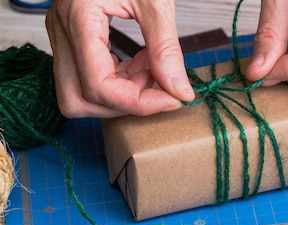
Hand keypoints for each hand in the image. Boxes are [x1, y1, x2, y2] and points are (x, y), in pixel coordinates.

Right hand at [45, 0, 195, 117]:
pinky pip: (86, 78)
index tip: (174, 99)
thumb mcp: (156, 1)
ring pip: (78, 95)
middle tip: (157, 85)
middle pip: (79, 100)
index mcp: (78, 18)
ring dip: (119, 95)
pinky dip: (117, 82)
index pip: (99, 86)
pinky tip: (141, 64)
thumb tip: (179, 91)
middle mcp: (61, 31)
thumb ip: (166, 49)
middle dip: (123, 104)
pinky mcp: (70, 38)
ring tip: (150, 71)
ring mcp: (61, 36)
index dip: (139, 103)